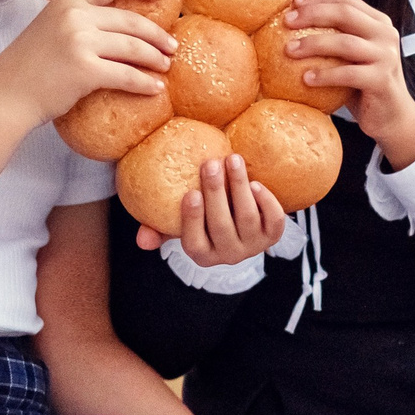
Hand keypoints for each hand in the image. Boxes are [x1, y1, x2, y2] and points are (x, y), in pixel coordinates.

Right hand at [0, 0, 176, 125]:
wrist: (5, 95)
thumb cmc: (27, 68)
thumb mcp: (47, 28)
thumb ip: (75, 20)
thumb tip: (113, 25)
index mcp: (66, 1)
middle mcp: (74, 16)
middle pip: (130, 20)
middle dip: (157, 33)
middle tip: (172, 44)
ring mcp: (79, 42)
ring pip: (133, 47)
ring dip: (155, 58)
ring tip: (166, 66)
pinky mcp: (85, 70)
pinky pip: (127, 75)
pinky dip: (145, 83)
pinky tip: (155, 88)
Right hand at [133, 154, 287, 264]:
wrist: (242, 214)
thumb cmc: (205, 213)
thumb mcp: (182, 223)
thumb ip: (161, 227)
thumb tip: (141, 239)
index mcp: (203, 254)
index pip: (194, 243)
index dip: (192, 219)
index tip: (190, 192)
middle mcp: (229, 255)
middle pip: (222, 226)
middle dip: (216, 193)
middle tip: (210, 163)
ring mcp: (253, 245)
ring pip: (247, 217)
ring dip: (239, 186)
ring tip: (232, 159)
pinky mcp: (272, 234)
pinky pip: (273, 220)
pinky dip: (265, 200)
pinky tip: (254, 182)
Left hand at [280, 0, 414, 169]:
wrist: (391, 117)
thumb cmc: (362, 85)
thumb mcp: (350, 56)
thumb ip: (333, 37)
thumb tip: (289, 22)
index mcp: (378, 22)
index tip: (292, 4)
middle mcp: (385, 34)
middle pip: (345, 13)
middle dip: (312, 14)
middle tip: (286, 22)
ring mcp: (386, 56)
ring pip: (345, 42)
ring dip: (313, 44)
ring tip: (288, 51)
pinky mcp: (382, 80)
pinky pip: (348, 74)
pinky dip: (325, 75)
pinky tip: (305, 79)